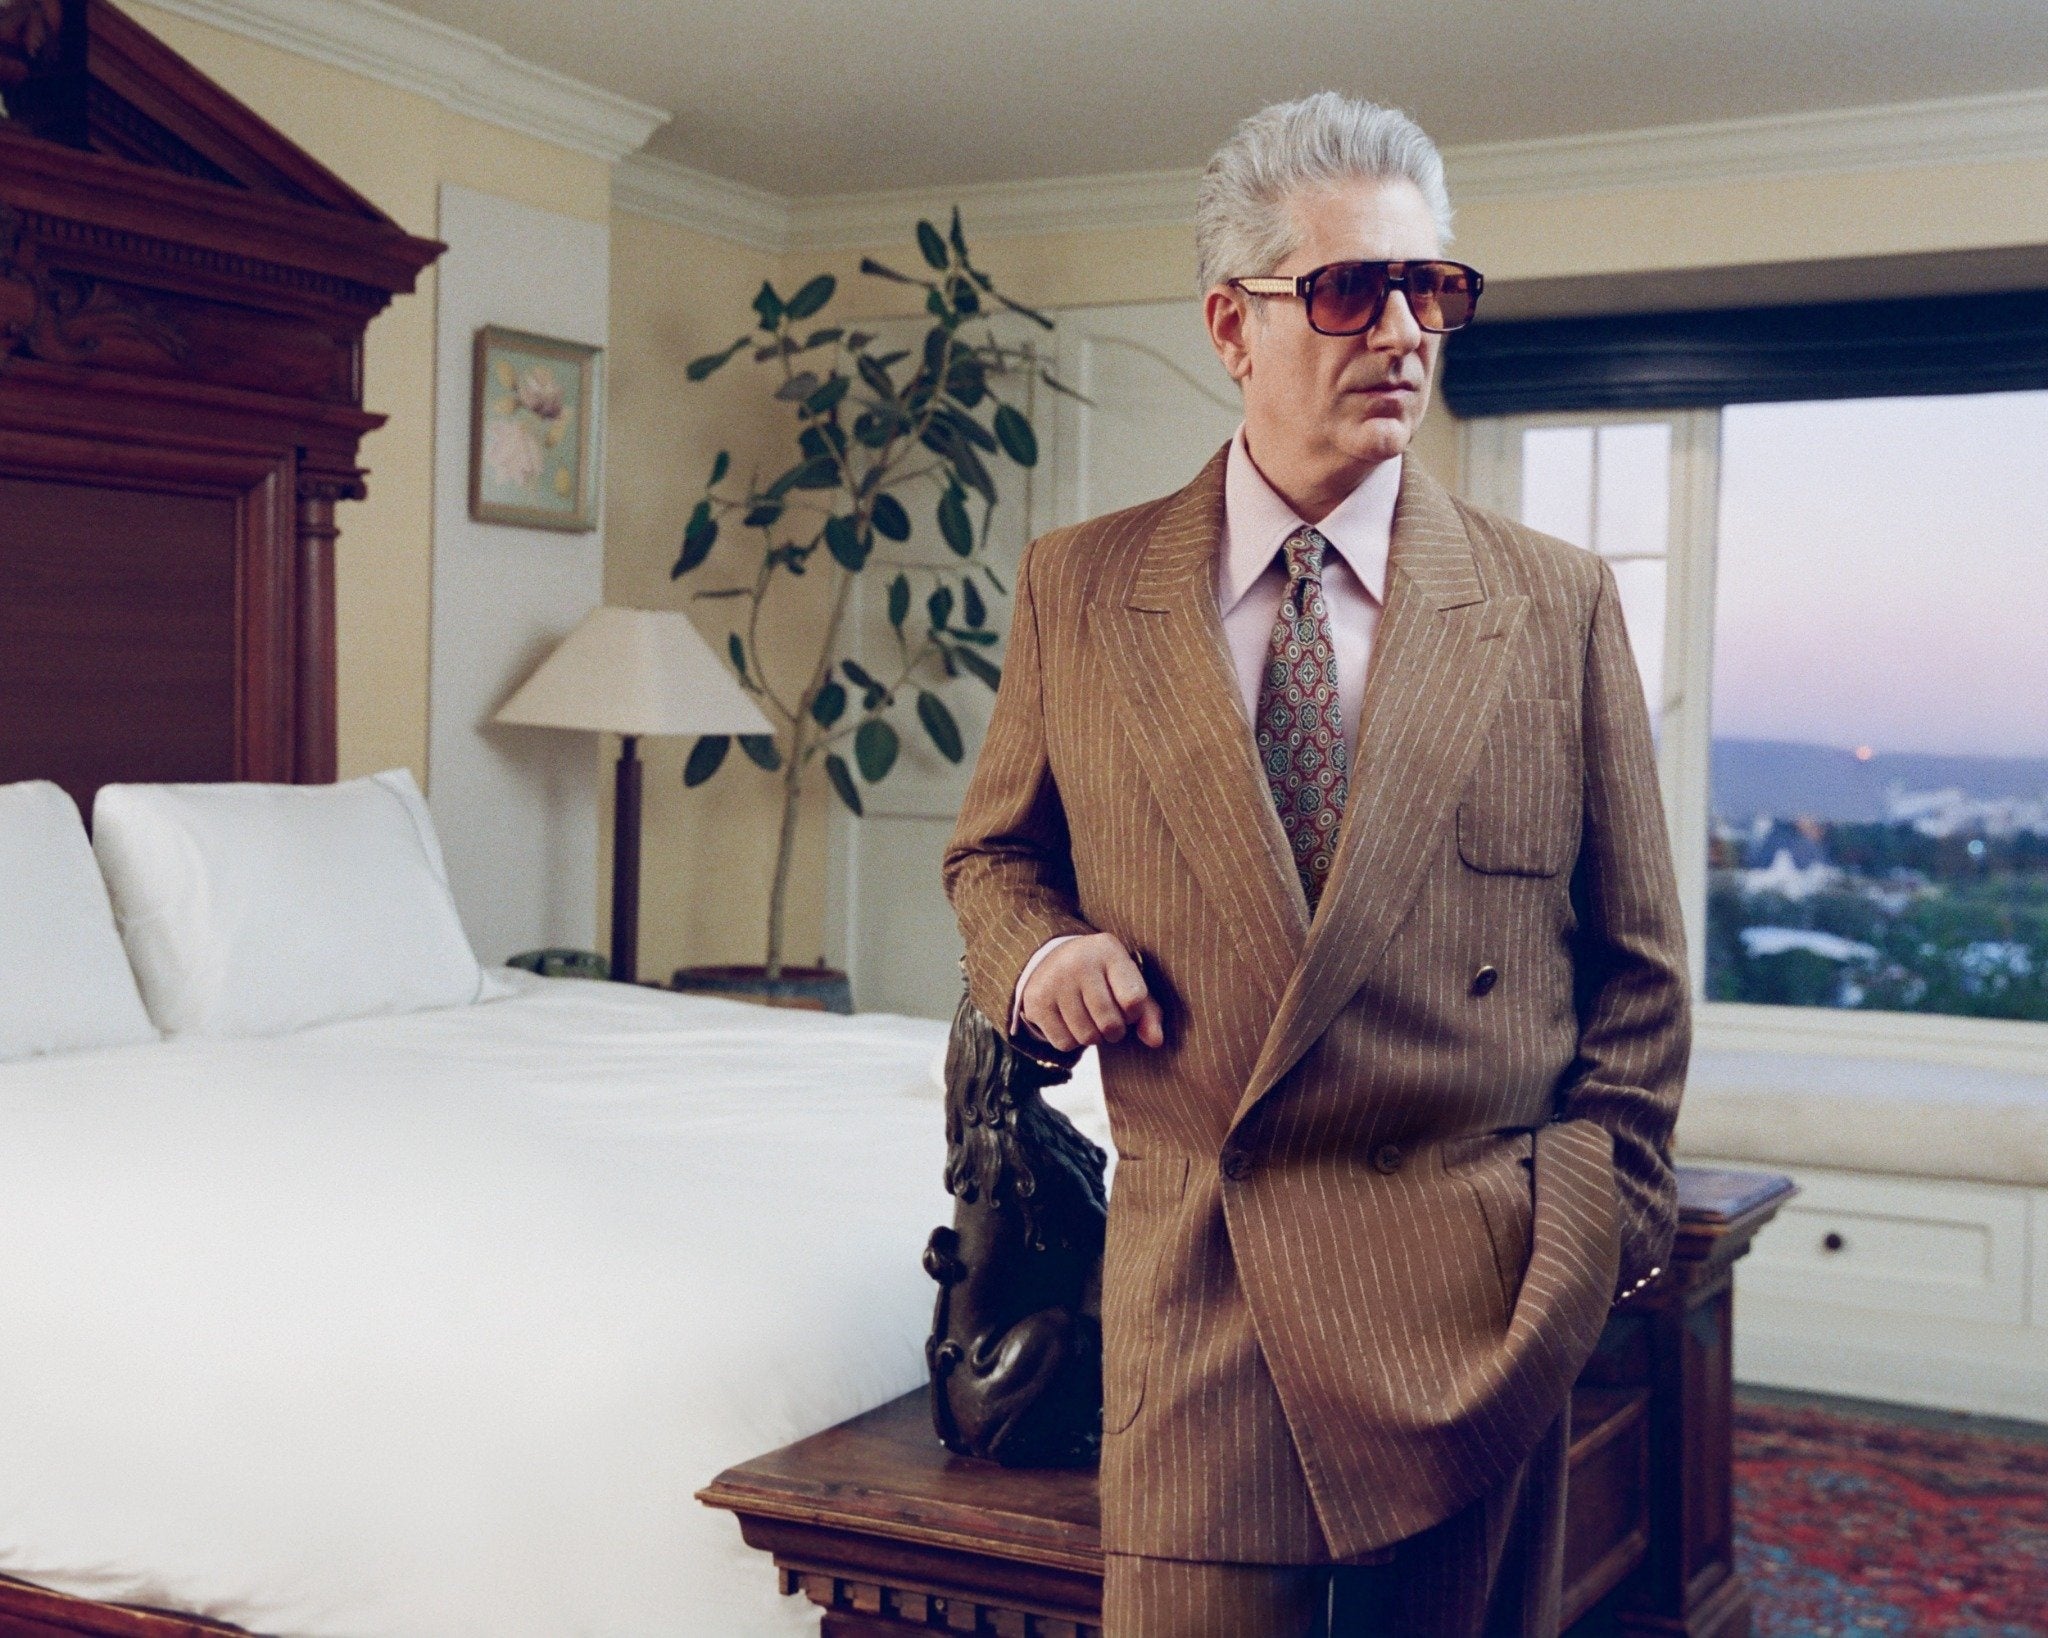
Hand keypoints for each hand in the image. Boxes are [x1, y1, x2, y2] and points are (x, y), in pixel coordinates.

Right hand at [1020, 933, 1164, 1051]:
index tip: (1127, 1005)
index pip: (1134, 1000)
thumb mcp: (1127, 983)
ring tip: (1090, 1019)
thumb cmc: (1101, 977)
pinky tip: (1071, 1021)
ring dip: (1093, 1037)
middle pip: (1110, 1023)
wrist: (1050, 959)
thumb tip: (1155, 1042)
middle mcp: (1079, 962)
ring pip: (1087, 1037)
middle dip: (1114, 1031)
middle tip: (1109, 1019)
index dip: (1134, 1013)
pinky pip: (1064, 1043)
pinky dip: (1072, 1041)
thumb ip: (1148, 1013)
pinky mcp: (1036, 1002)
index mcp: (1108, 950)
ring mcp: (1054, 981)